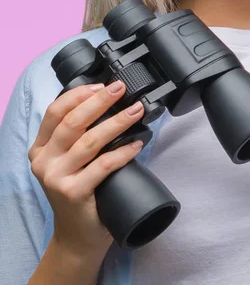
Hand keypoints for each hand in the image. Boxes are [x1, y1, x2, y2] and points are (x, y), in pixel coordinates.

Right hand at [28, 81, 145, 258]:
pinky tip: (137, 143)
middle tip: (121, 89)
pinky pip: (103, 165)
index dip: (79, 94)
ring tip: (136, 111)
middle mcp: (44, 161)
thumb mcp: (71, 161)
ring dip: (117, 122)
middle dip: (99, 101)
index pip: (55, 112)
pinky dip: (123, 152)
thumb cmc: (80, 191)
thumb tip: (111, 103)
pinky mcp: (73, 193)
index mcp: (41, 148)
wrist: (78, 236)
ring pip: (89, 141)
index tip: (102, 84)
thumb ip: (79, 136)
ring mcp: (56, 178)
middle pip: (72, 122)